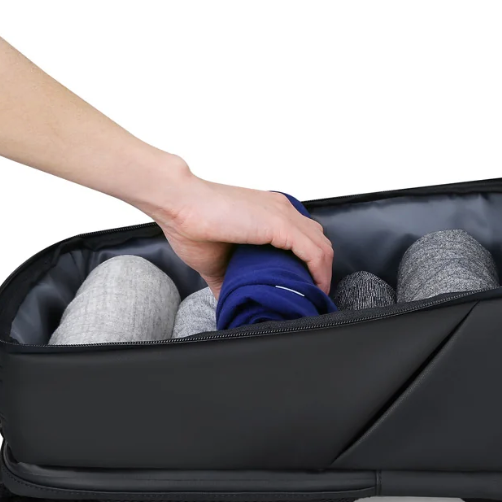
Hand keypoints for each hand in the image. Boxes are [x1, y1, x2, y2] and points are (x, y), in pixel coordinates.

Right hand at [149, 175, 333, 297]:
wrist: (178, 203)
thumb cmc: (191, 224)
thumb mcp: (216, 260)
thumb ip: (228, 278)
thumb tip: (228, 298)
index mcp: (270, 214)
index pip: (305, 237)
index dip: (310, 264)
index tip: (305, 286)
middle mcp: (282, 210)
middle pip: (319, 241)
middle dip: (321, 270)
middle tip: (312, 294)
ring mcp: (284, 215)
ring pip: (322, 246)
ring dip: (323, 274)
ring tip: (315, 295)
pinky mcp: (281, 224)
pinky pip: (314, 252)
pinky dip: (319, 273)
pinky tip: (315, 287)